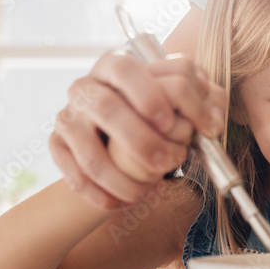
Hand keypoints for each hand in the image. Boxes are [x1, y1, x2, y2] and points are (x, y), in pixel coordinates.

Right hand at [50, 52, 226, 209]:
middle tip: (168, 162)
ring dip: (122, 179)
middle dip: (140, 140)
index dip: (149, 95)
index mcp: (116, 66)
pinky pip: (76, 177)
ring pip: (89, 151)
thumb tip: (212, 122)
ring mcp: (68, 117)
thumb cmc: (157, 115)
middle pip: (105, 108)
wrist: (117, 139)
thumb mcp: (183, 101)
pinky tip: (126, 202)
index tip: (172, 123)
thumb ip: (203, 102)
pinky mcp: (57, 145)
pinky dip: (103, 195)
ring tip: (149, 190)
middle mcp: (86, 87)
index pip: (127, 69)